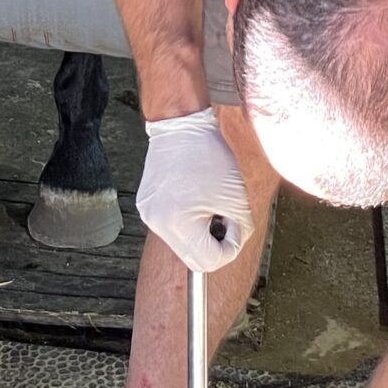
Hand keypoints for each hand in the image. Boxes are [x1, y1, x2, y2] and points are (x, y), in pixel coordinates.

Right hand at [137, 109, 254, 272]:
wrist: (180, 126)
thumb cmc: (208, 155)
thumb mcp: (236, 197)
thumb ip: (241, 229)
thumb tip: (233, 243)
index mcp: (179, 224)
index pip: (210, 261)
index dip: (230, 247)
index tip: (234, 225)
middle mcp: (159, 224)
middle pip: (193, 258)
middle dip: (214, 245)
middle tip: (224, 220)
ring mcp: (148, 215)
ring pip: (181, 243)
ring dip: (200, 233)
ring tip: (208, 205)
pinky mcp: (145, 206)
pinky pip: (170, 227)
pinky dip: (186, 221)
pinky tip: (193, 198)